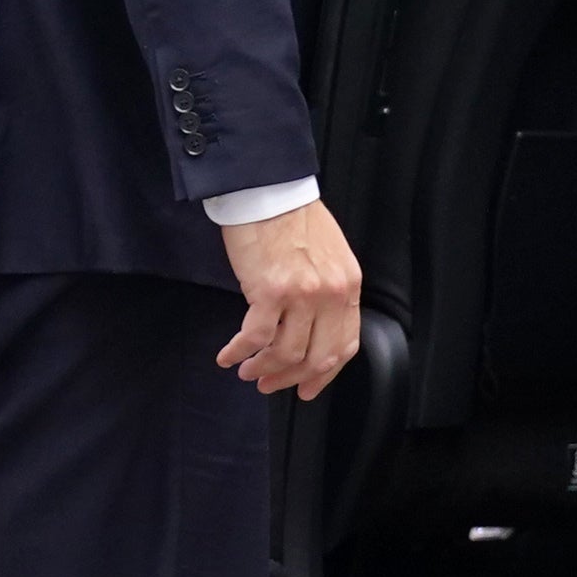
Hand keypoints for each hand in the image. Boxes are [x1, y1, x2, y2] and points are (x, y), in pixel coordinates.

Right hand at [217, 198, 364, 399]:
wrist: (268, 190)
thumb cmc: (292, 217)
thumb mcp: (329, 256)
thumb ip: (328, 291)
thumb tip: (312, 327)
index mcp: (348, 285)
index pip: (345, 344)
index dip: (324, 373)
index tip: (307, 387)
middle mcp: (331, 294)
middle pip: (317, 357)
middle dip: (291, 378)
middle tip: (270, 384)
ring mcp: (303, 295)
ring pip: (286, 353)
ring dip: (263, 368)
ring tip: (248, 370)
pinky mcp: (270, 291)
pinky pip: (256, 337)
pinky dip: (240, 352)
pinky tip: (228, 356)